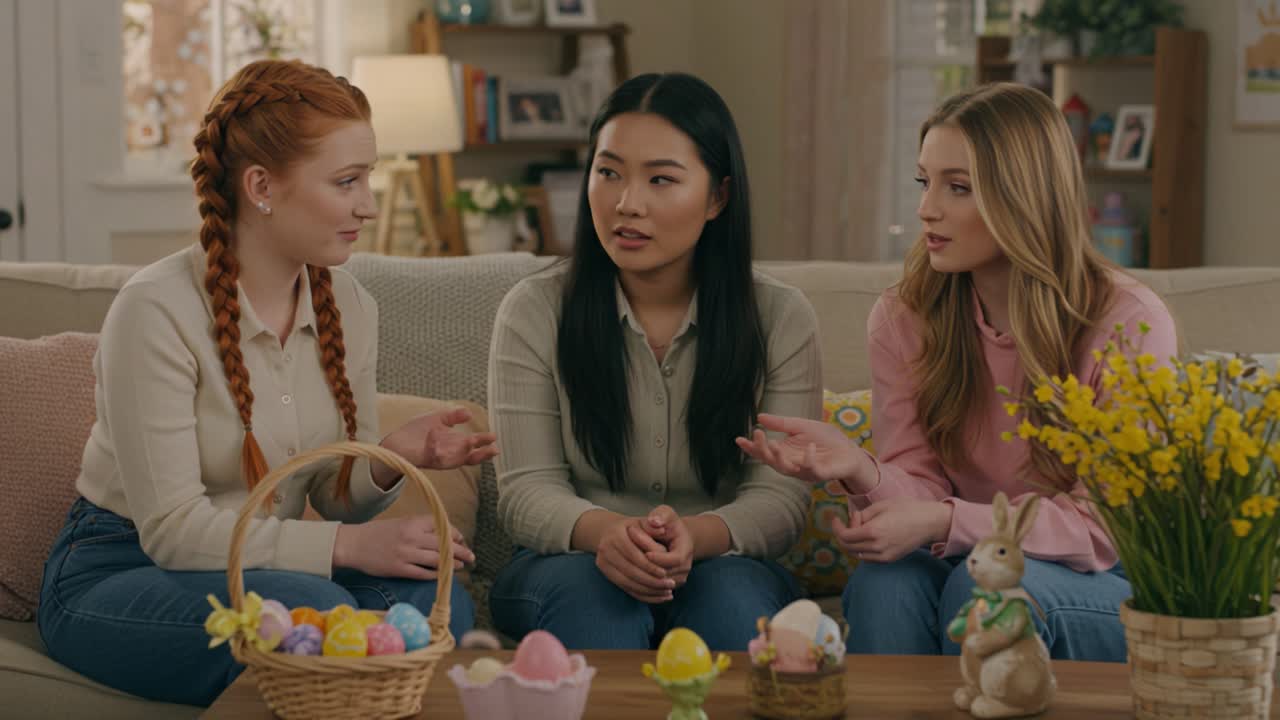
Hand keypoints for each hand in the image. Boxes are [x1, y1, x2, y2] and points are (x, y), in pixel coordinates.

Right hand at [332, 514, 475, 579]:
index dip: (456, 534)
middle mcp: (411, 537)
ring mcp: (406, 554)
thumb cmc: (377, 533)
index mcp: (412, 522)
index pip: (443, 526)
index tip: (461, 539)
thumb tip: (443, 536)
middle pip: (444, 544)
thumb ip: (420, 527)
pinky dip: (435, 575)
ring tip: (462, 566)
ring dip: (452, 564)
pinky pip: (423, 573)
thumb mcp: (400, 522)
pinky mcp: (399, 569)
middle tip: (472, 556)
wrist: (352, 544)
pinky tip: (442, 575)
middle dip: (462, 551)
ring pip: (437, 560)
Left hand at [381, 407, 498, 470]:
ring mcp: (437, 458)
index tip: (494, 438)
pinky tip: (435, 432)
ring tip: (471, 441)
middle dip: (481, 453)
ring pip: (454, 459)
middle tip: (493, 448)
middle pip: (469, 458)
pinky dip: (434, 445)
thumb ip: (453, 416)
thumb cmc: (416, 433)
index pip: (473, 448)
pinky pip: (432, 454)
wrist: (395, 443)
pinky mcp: (424, 459)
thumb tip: (469, 413)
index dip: (484, 444)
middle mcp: (449, 454)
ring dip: (462, 451)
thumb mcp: (438, 419)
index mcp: (454, 445)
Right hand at [596, 516, 674, 603]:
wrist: (611, 532)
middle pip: (630, 571)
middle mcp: (605, 549)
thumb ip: (653, 527)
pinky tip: (658, 596)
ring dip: (649, 591)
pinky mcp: (606, 573)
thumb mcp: (643, 522)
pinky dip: (643, 595)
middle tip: (670, 586)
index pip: (634, 555)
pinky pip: (625, 588)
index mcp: (615, 535)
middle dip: (651, 581)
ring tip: (667, 593)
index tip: (666, 574)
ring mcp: (603, 562)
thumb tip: (662, 530)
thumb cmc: (633, 527)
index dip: (650, 566)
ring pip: (627, 583)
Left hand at [627, 505, 692, 588]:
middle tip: (628, 557)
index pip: (674, 560)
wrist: (674, 539)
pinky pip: (652, 592)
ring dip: (641, 577)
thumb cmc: (668, 525)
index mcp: (685, 550)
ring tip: (624, 565)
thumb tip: (654, 521)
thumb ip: (661, 515)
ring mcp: (677, 580)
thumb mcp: (666, 514)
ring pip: (657, 585)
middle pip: (664, 574)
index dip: (659, 557)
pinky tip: (626, 576)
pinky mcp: (667, 587)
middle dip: (646, 566)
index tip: (644, 552)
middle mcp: (684, 568)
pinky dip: (639, 586)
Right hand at [735, 413, 873, 491]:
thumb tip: (759, 416)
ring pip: (786, 469)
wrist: (850, 450)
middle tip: (757, 435)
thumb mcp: (801, 426)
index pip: (764, 451)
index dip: (751, 447)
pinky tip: (808, 447)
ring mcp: (805, 471)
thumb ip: (782, 423)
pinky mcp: (820, 473)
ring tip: (774, 444)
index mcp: (785, 452)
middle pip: (771, 461)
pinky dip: (808, 459)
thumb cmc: (826, 439)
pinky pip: (811, 469)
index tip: (738, 439)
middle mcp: (791, 464)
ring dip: (778, 458)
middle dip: (762, 450)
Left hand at [832, 498, 952, 562]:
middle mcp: (877, 547)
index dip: (836, 527)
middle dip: (843, 534)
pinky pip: (868, 557)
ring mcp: (884, 556)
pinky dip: (862, 548)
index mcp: (873, 532)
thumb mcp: (880, 505)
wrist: (930, 522)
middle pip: (848, 547)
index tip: (835, 519)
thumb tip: (853, 523)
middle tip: (850, 521)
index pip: (844, 536)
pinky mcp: (890, 559)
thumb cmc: (907, 509)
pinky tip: (869, 536)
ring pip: (857, 554)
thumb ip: (862, 515)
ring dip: (853, 542)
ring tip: (862, 526)